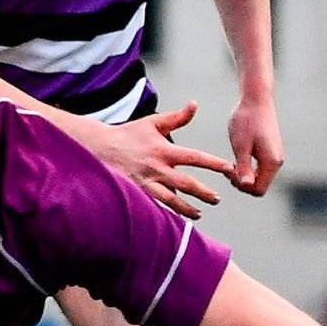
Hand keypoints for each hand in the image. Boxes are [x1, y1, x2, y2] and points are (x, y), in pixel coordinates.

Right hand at [80, 102, 234, 218]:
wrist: (97, 147)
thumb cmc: (127, 135)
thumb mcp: (152, 123)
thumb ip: (176, 117)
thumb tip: (195, 105)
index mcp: (163, 150)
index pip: (195, 157)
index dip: (214, 163)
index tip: (229, 169)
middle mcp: (156, 168)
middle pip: (186, 184)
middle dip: (204, 193)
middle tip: (217, 198)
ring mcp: (145, 183)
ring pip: (171, 200)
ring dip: (187, 208)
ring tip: (199, 213)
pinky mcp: (135, 192)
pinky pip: (154, 206)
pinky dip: (165, 214)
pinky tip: (174, 220)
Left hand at [226, 95, 285, 196]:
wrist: (256, 99)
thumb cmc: (246, 121)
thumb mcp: (240, 146)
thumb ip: (244, 167)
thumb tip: (246, 186)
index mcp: (271, 162)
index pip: (258, 190)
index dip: (242, 187)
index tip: (229, 172)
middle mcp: (277, 161)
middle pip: (259, 186)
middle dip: (242, 182)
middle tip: (227, 169)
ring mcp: (275, 156)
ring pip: (259, 178)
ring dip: (244, 175)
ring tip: (231, 163)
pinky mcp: (271, 151)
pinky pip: (260, 169)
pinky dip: (248, 168)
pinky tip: (237, 159)